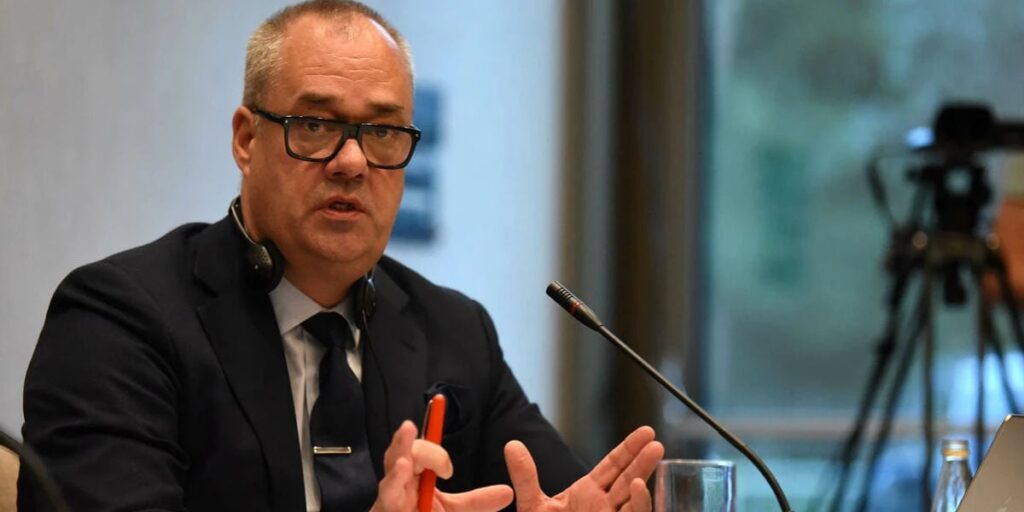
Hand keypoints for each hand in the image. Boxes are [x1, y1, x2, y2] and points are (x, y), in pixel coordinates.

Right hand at [370, 420, 513, 511]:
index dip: (429, 425)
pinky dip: (394, 480)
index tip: (438, 400)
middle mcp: (401, 484)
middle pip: (406, 453)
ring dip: (400, 449)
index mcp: (416, 477)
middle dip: (415, 440)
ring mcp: (391, 498)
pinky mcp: (388, 510)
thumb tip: (508, 492)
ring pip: (393, 467)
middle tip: (418, 424)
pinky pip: (388, 494)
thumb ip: (478, 501)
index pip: (422, 446)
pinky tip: (403, 466)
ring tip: (408, 430)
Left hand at [504, 426, 663, 511]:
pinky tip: (637, 487)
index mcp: (589, 494)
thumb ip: (526, 478)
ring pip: (634, 501)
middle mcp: (605, 508)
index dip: (629, 448)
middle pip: (628, 479)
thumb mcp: (533, 506)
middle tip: (655, 441)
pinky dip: (637, 504)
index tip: (646, 432)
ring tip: (654, 458)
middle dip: (642, 461)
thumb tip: (511, 445)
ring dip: (643, 480)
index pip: (614, 466)